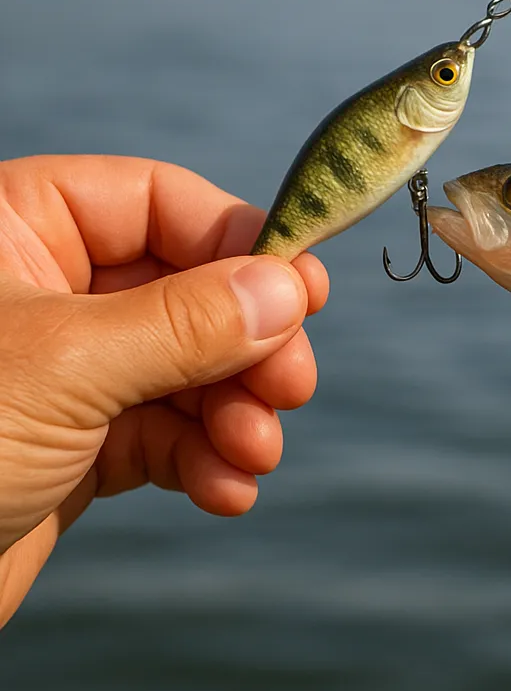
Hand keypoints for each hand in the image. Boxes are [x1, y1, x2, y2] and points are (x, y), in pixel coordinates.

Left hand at [0, 155, 328, 624]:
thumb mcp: (63, 367)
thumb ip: (185, 322)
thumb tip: (289, 288)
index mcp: (18, 228)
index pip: (158, 202)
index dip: (237, 242)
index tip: (303, 292)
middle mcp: (48, 290)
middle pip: (190, 289)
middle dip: (248, 344)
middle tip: (294, 386)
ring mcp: (67, 369)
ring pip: (188, 367)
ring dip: (236, 412)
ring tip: (256, 452)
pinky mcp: (77, 443)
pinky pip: (165, 432)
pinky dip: (206, 459)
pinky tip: (227, 489)